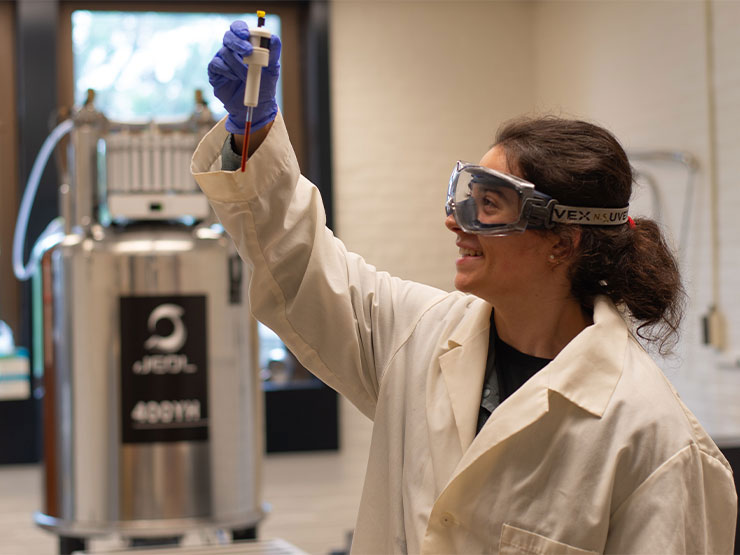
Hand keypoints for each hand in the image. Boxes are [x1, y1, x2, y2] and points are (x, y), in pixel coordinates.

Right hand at [208, 20, 281, 134]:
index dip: (240, 28)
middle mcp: (233, 50)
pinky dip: (226, 70)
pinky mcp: (215, 72)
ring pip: (225, 53)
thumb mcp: (272, 70)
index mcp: (246, 45)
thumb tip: (274, 38)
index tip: (247, 35)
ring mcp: (223, 60)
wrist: (256, 106)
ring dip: (237, 64)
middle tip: (248, 52)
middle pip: (228, 36)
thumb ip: (273, 53)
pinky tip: (233, 78)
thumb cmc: (264, 86)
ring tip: (246, 76)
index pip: (238, 28)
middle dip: (237, 42)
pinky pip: (215, 64)